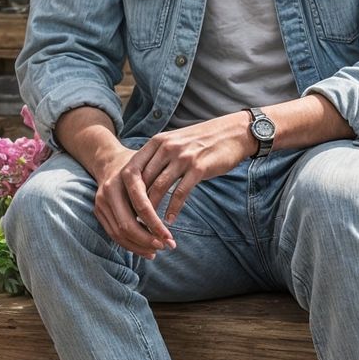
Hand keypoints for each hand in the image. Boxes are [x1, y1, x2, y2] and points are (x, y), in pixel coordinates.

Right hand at [91, 139, 175, 258]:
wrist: (109, 160)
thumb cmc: (138, 165)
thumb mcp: (151, 167)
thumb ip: (161, 184)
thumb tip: (176, 212)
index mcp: (124, 178)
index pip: (140, 207)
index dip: (155, 225)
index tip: (169, 237)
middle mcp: (109, 191)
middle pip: (126, 225)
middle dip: (147, 240)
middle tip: (165, 247)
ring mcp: (100, 202)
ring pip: (118, 234)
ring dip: (138, 246)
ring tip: (156, 251)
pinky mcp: (98, 211)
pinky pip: (113, 234)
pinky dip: (129, 244)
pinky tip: (144, 248)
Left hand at [126, 113, 255, 225]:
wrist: (233, 132)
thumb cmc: (203, 141)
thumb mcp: (176, 141)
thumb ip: (159, 157)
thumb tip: (143, 180)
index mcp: (158, 141)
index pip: (132, 169)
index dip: (126, 190)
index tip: (126, 207)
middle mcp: (166, 147)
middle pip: (143, 181)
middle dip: (137, 205)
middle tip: (135, 222)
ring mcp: (182, 157)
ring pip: (159, 188)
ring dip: (153, 211)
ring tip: (150, 226)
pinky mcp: (198, 168)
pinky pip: (180, 193)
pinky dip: (172, 209)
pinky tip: (169, 221)